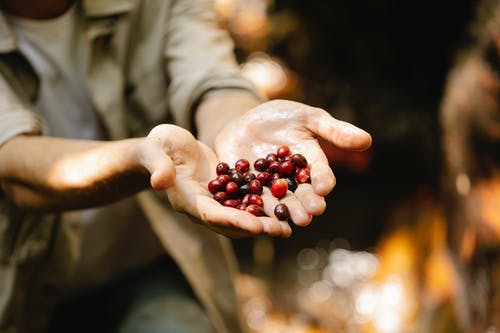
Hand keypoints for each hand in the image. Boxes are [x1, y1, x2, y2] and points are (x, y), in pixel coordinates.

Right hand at [140, 124, 290, 237]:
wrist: (164, 149)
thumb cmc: (157, 147)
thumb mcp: (155, 150)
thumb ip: (158, 165)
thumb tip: (159, 181)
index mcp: (187, 199)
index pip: (211, 215)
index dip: (234, 221)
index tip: (257, 226)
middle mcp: (202, 206)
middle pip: (231, 223)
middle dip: (256, 227)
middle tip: (282, 230)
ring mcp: (214, 201)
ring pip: (241, 217)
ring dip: (263, 222)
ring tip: (288, 225)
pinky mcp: (224, 193)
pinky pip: (244, 202)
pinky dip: (262, 207)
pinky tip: (283, 206)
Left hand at [214, 99, 371, 230]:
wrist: (246, 122)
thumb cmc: (282, 117)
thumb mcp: (308, 118)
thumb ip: (333, 130)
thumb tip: (367, 140)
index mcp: (310, 165)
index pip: (320, 175)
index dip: (322, 181)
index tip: (323, 188)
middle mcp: (291, 181)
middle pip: (300, 196)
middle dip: (305, 205)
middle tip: (308, 215)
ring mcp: (268, 188)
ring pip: (277, 203)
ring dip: (282, 214)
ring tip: (285, 223)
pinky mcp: (246, 190)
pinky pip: (249, 201)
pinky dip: (250, 209)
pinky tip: (252, 216)